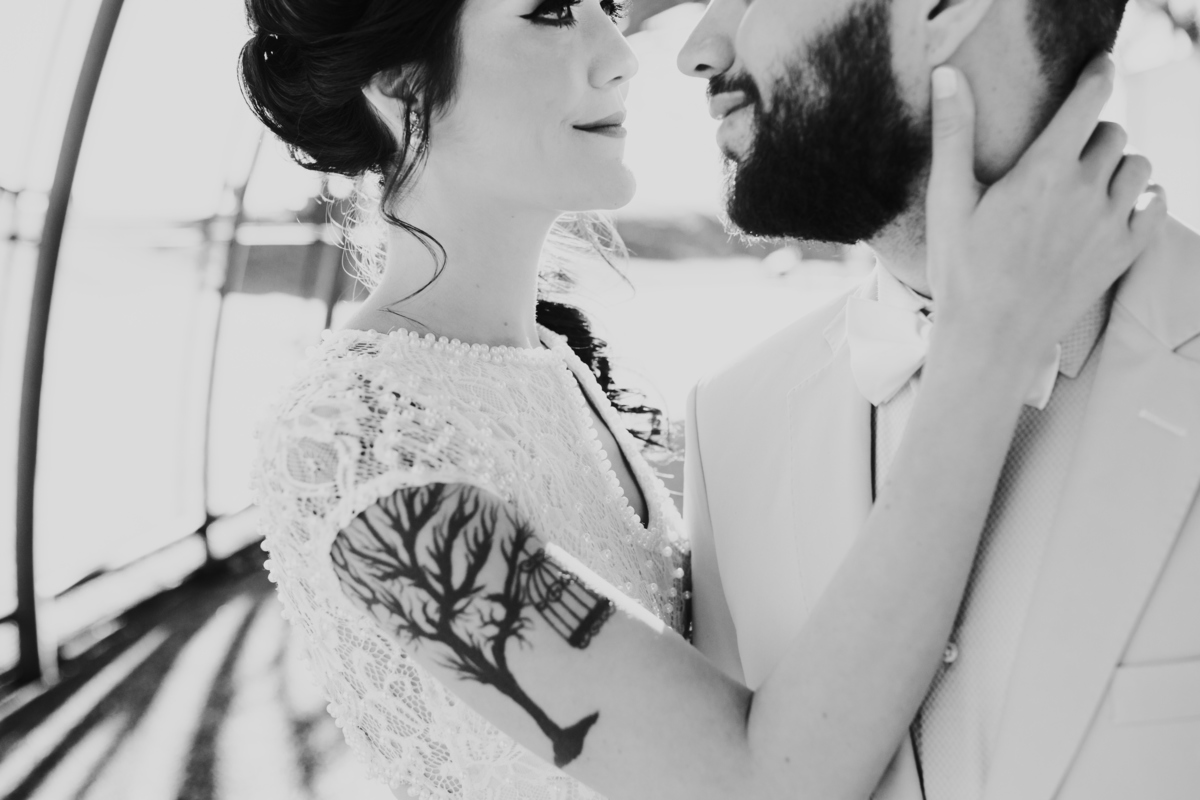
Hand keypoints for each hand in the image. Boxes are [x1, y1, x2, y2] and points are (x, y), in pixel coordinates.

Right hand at [925, 55, 1166, 385]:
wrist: (991, 338)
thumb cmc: (963, 271)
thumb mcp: (948, 201)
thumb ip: (954, 132)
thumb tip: (947, 75)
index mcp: (1045, 171)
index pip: (1089, 101)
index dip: (1098, 75)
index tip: (1098, 67)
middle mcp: (1087, 191)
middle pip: (1114, 133)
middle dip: (1094, 132)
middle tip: (1067, 149)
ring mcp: (1111, 224)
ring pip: (1138, 166)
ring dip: (1119, 164)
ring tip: (1089, 180)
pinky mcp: (1123, 253)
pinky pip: (1156, 205)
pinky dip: (1144, 197)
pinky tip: (1118, 205)